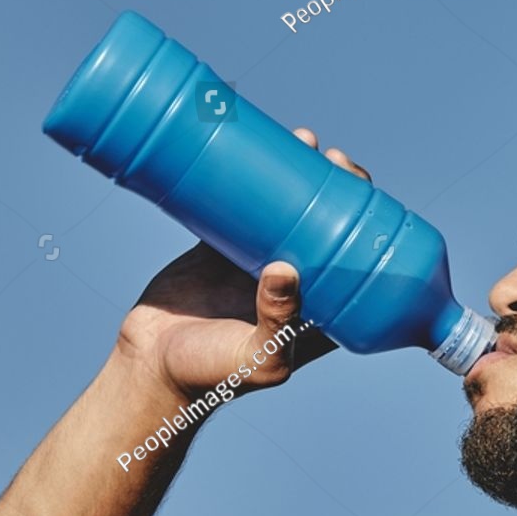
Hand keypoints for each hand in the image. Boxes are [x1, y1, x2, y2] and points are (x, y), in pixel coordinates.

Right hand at [115, 127, 372, 401]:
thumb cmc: (213, 376)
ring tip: (303, 139)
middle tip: (332, 157)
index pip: (358, 257)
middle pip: (327, 223)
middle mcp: (295, 282)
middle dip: (335, 186)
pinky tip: (256, 142)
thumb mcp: (259, 358)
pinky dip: (248, 175)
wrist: (150, 369)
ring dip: (299, 172)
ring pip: (287, 206)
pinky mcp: (217, 246)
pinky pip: (239, 202)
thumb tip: (287, 270)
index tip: (360, 188)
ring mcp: (255, 260)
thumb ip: (277, 323)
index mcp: (320, 308)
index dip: (366, 221)